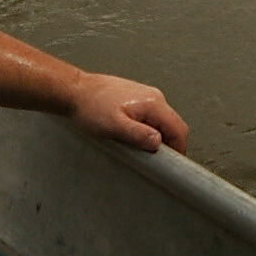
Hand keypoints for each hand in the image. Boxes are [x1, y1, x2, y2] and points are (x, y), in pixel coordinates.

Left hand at [68, 72, 190, 153]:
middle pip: (173, 124)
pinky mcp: (138, 98)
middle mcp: (154, 97)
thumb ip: (139, 135)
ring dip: (158, 137)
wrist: (76, 91)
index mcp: (153, 103)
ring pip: (162, 121)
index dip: (179, 149)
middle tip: (155, 159)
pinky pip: (152, 117)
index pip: (178, 128)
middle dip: (169, 144)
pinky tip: (133, 135)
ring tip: (140, 148)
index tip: (172, 164)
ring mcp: (147, 95)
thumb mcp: (115, 126)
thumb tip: (159, 143)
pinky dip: (149, 129)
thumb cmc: (91, 107)